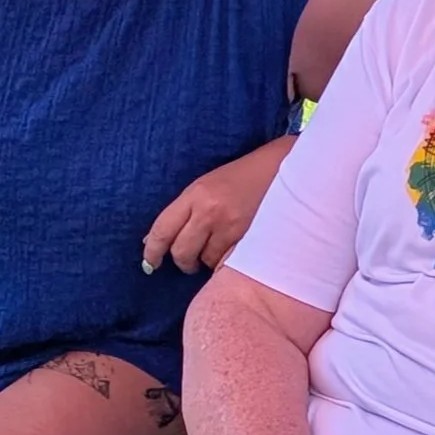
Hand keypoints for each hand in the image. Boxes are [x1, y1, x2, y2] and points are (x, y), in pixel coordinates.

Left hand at [143, 143, 284, 273]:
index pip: (163, 229)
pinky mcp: (250, 240)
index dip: (152, 251)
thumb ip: (182, 212)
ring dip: (208, 261)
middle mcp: (210, 211)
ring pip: (206, 261)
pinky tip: (233, 253)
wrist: (285, 170)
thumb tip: (152, 240)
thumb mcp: (206, 186)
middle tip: (189, 261)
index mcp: (196, 193)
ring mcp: (232, 227)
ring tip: (217, 250)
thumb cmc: (242, 177)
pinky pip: (228, 264)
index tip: (149, 264)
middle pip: (181, 251)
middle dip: (183, 261)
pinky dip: (226, 263)